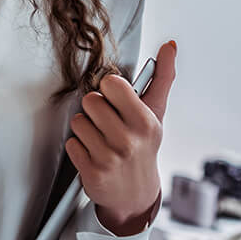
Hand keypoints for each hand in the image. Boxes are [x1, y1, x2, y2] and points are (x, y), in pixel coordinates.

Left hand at [66, 40, 177, 235]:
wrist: (136, 194)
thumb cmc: (143, 146)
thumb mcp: (155, 113)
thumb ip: (162, 77)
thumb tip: (169, 45)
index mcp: (145, 121)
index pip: (111, 84)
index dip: (109, 90)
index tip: (116, 101)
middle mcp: (128, 140)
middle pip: (90, 101)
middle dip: (95, 110)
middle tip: (108, 123)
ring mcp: (110, 158)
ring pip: (78, 121)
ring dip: (86, 129)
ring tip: (101, 140)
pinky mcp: (92, 173)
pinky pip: (71, 144)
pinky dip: (78, 148)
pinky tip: (93, 155)